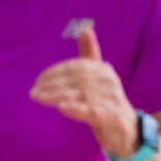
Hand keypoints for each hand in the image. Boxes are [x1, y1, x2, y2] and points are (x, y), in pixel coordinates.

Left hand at [30, 28, 139, 156]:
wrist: (127, 130)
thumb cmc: (106, 102)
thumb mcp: (98, 78)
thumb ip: (90, 55)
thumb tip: (85, 29)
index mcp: (103, 69)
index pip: (74, 67)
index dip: (54, 73)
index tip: (38, 81)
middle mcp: (108, 81)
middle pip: (74, 80)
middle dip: (51, 85)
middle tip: (33, 92)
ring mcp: (111, 98)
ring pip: (79, 95)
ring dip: (56, 96)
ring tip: (39, 99)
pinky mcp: (111, 115)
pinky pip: (91, 110)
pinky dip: (76, 108)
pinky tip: (61, 107)